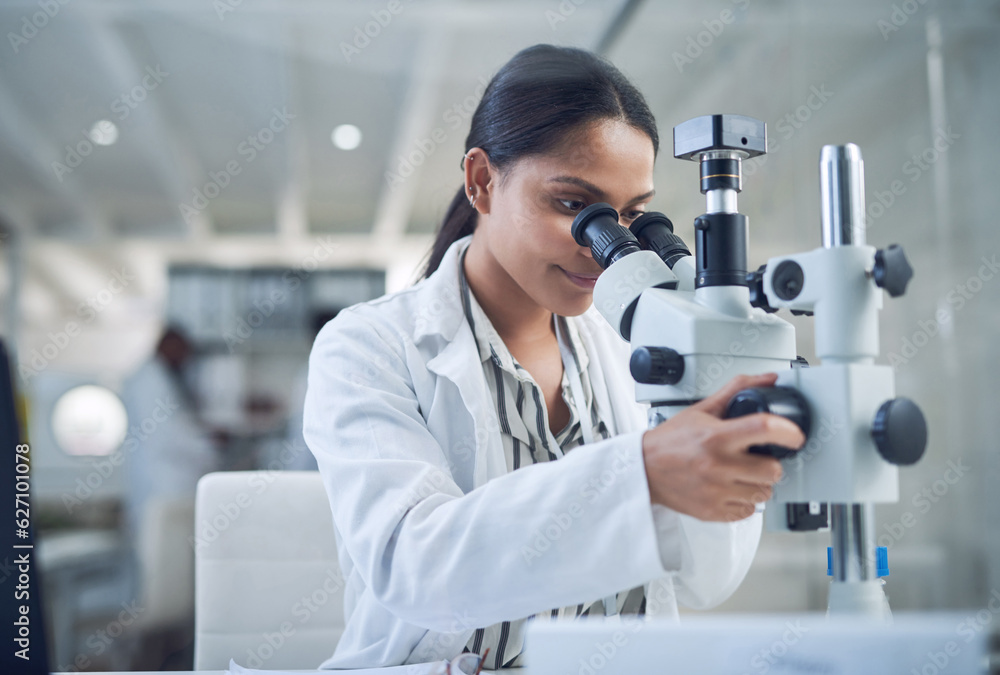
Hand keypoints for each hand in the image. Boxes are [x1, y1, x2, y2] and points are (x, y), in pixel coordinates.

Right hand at [641, 373, 805, 521]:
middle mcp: (717, 466)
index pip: (764, 428)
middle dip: (770, 464)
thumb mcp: (702, 411)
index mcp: (715, 437)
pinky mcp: (713, 512)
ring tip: (740, 475)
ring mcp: (716, 492)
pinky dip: (744, 502)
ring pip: (764, 494)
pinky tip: (730, 489)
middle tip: (757, 459)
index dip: (788, 431)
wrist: (644, 470)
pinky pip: (748, 512)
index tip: (795, 435)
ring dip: (758, 484)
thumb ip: (735, 391)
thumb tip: (766, 380)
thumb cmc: (670, 441)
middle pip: (772, 470)